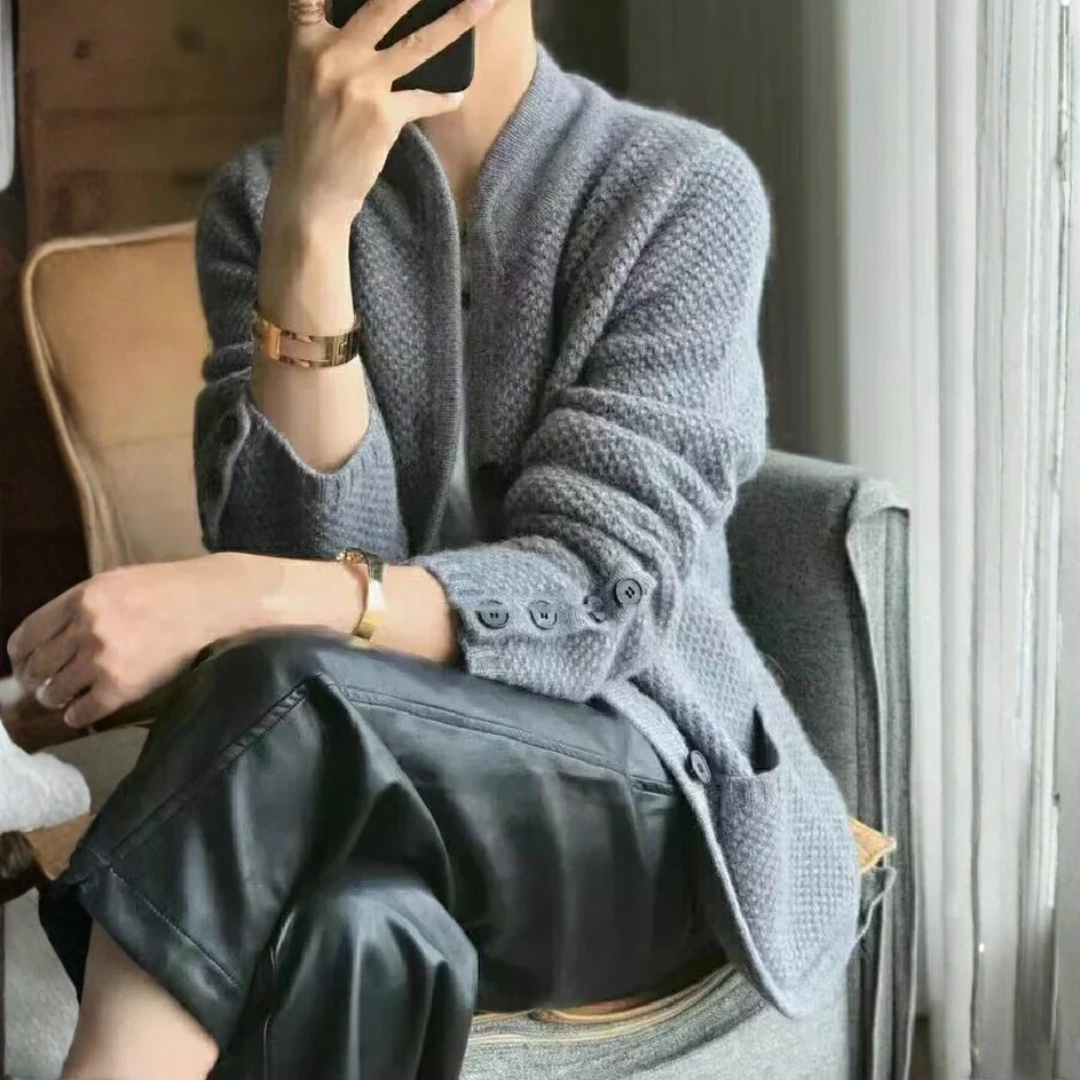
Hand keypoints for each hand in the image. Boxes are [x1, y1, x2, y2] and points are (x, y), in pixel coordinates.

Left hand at [4, 555, 236, 729]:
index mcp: (80, 599)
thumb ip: (81, 604)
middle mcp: (86, 629)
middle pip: (37, 667)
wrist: (210, 604)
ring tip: (64, 697)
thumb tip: (51, 634)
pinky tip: (82, 711)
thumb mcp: (114, 582)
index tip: (24, 663)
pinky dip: (77, 715)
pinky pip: (83, 712)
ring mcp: (103, 660)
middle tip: (43, 684)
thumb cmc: (167, 589)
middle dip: (36, 680)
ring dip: (55, 698)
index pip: (27, 635)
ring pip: (55, 692)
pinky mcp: (122, 687)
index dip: (20, 655)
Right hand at [268, 0, 499, 228]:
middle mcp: (331, 55)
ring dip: (457, 21)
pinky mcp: (382, 116)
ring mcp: (358, 85)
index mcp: (308, 41)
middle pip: (385, 2)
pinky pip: (426, 97)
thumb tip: (382, 18)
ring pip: (417, 44)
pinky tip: (457, 94)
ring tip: (484, 3)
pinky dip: (445, 96)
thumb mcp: (309, 78)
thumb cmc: (315, 134)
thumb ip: (332, 41)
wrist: (310, 191)